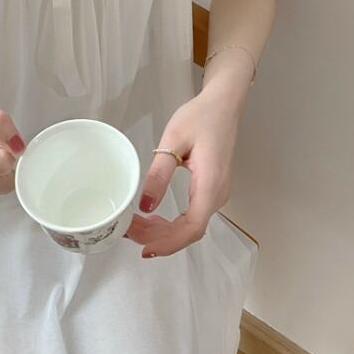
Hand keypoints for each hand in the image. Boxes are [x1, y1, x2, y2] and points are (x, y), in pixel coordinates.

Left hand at [126, 87, 239, 257]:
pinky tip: (153, 221)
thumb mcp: (173, 140)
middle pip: (188, 232)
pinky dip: (171, 224)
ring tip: (136, 228)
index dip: (168, 243)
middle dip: (158, 238)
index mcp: (210, 184)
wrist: (223, 104)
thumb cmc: (202, 117)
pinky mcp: (211, 193)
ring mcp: (216, 195)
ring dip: (163, 233)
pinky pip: (192, 218)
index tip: (146, 248)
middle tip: (130, 233)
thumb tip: (146, 206)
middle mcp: (217, 195)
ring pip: (190, 228)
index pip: (192, 228)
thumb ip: (159, 175)